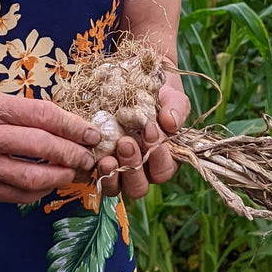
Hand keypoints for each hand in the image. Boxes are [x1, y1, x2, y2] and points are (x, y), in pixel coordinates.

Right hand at [0, 91, 99, 203]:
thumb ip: (29, 111)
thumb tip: (73, 126)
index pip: (42, 115)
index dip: (72, 126)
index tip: (92, 133)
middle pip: (39, 146)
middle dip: (71, 153)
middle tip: (88, 157)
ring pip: (30, 176)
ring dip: (59, 176)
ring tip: (72, 172)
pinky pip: (18, 195)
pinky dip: (40, 191)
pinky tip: (50, 182)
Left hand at [99, 81, 188, 198]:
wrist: (132, 83)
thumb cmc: (156, 94)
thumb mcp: (171, 96)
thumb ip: (176, 108)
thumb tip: (171, 123)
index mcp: (164, 159)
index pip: (164, 169)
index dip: (158, 154)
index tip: (150, 129)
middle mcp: (143, 170)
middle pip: (140, 186)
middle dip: (134, 166)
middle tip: (126, 143)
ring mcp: (120, 170)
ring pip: (119, 188)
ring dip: (114, 175)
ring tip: (108, 158)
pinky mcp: (101, 165)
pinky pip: (99, 179)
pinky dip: (97, 172)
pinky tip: (95, 157)